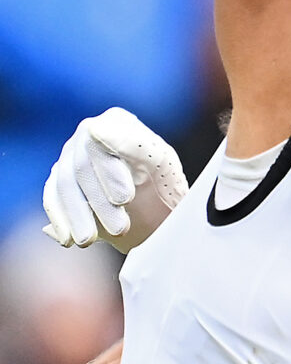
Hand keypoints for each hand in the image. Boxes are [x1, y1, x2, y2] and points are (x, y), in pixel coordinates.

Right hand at [44, 110, 186, 253]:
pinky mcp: (58, 177)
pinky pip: (52, 198)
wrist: (157, 204)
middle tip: (120, 229)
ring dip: (78, 216)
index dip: (113, 174)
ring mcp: (70, 154)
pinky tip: (68, 239)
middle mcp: (89, 134)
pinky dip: (60, 220)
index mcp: (117, 122)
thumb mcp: (159, 163)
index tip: (125, 199)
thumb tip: (95, 128)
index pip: (105, 143)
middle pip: (83, 168)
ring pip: (65, 185)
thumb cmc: (163, 179)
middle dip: (100, 203)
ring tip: (90, 241)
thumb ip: (133, 144)